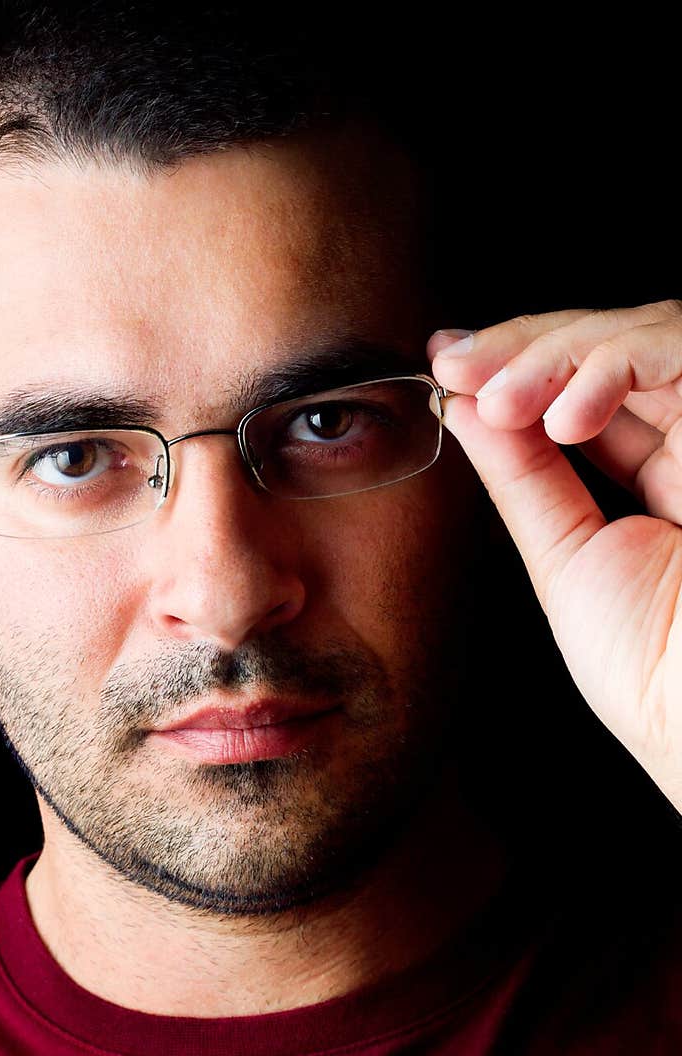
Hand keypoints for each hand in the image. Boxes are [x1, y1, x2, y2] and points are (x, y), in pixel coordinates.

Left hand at [426, 300, 681, 812]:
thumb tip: (466, 407)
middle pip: (613, 346)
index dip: (519, 367)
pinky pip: (680, 347)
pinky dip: (611, 367)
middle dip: (523, 348)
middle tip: (454, 364)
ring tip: (496, 399)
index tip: (446, 366)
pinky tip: (561, 418)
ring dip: (554, 355)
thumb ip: (525, 481)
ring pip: (643, 334)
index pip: (589, 390)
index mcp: (666, 476)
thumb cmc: (652, 671)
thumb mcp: (567, 560)